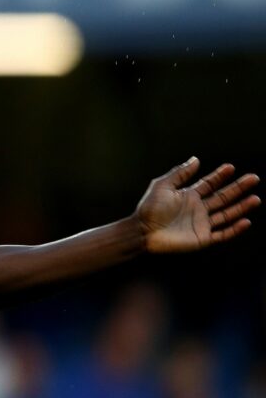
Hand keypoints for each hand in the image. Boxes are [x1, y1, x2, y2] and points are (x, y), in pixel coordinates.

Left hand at [137, 157, 259, 252]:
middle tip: (253, 178)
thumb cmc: (149, 208)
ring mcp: (201, 224)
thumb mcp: (162, 186)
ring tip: (255, 199)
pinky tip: (246, 221)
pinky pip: (222, 234)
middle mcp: (198, 209)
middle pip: (223, 197)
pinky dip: (235, 229)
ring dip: (241, 207)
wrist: (143, 231)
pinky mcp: (202, 238)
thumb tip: (196, 159)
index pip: (209, 184)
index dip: (220, 176)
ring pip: (227, 214)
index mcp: (188, 196)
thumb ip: (180, 173)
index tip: (231, 167)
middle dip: (238, 188)